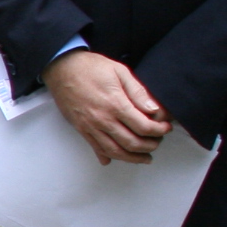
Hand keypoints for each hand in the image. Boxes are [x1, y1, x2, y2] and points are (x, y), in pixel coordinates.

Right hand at [42, 48, 172, 164]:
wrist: (61, 68)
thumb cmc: (90, 67)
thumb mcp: (120, 72)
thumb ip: (138, 92)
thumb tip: (154, 109)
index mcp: (116, 104)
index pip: (143, 126)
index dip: (158, 130)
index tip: (165, 128)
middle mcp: (103, 119)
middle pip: (131, 143)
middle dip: (149, 146)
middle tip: (157, 142)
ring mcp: (90, 126)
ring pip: (114, 151)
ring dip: (132, 158)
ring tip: (144, 157)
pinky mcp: (81, 129)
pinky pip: (96, 148)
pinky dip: (107, 156)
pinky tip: (114, 159)